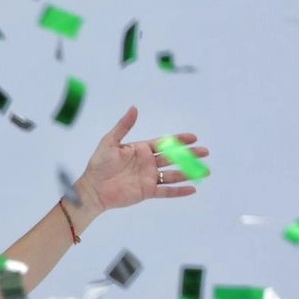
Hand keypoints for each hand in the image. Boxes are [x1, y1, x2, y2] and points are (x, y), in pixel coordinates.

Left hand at [75, 106, 208, 213]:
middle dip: (189, 155)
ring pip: (173, 174)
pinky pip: (166, 191)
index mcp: (140, 150)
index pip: (164, 143)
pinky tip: (193, 189)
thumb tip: (134, 108)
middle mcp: (147, 163)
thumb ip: (124, 126)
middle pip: (173, 158)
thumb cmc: (99, 164)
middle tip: (205, 152)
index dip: (179, 140)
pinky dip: (179, 191)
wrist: (93, 188)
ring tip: (205, 171)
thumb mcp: (110, 142)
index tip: (193, 137)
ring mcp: (148, 177)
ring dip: (189, 172)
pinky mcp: (147, 191)